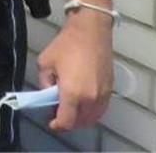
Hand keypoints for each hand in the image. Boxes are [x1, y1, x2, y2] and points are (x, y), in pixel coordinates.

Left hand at [36, 9, 114, 130]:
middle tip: (56, 111)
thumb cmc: (66, 45)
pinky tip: (82, 103)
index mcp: (73, 94)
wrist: (91, 31)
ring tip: (68, 108)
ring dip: (79, 118)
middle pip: (79, 122)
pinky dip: (91, 112)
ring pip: (91, 118)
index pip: (66, 122)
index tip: (50, 121)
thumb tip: (49, 94)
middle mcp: (90, 99)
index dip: (56, 125)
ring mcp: (103, 95)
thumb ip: (44, 83)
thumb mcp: (45, 63)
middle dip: (67, 121)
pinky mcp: (110, 90)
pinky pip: (100, 109)